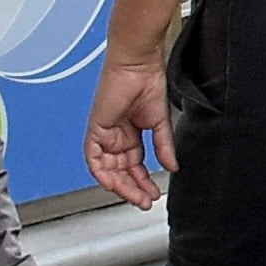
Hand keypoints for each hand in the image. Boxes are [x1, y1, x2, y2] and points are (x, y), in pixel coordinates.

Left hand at [83, 55, 168, 209]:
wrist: (138, 65)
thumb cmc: (148, 82)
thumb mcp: (160, 122)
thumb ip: (164, 146)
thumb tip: (172, 167)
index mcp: (130, 135)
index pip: (134, 166)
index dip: (143, 181)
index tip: (153, 193)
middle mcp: (115, 137)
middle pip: (121, 171)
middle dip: (134, 188)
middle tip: (145, 200)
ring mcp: (104, 134)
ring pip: (108, 169)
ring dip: (121, 185)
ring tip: (136, 196)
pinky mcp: (95, 130)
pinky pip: (93, 159)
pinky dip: (102, 173)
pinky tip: (114, 184)